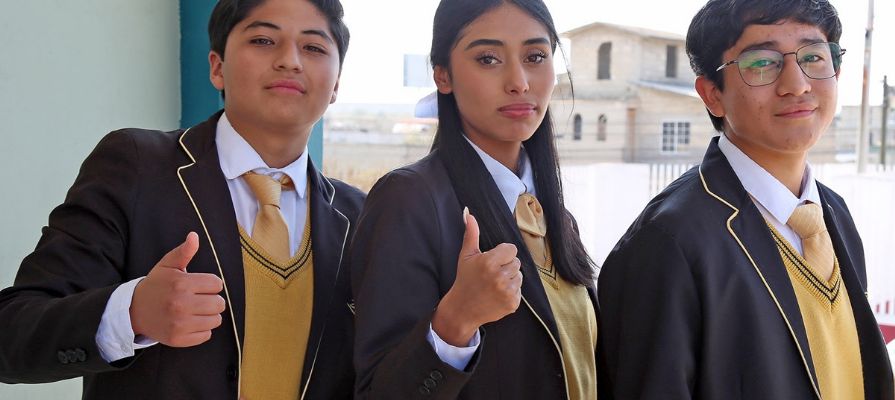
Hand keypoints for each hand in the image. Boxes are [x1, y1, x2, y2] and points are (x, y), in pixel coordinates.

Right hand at [129, 232, 225, 346]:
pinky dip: (201, 330)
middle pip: (219, 303)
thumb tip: (194, 236)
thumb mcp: (167, 265)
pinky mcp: (178, 339)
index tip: (199, 285)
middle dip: (212, 299)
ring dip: (209, 315)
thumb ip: (183, 251)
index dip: (210, 284)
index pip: (217, 284)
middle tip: (199, 298)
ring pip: (215, 320)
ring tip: (195, 310)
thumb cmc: (156, 285)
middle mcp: (181, 304)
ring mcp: (179, 324)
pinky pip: (206, 335)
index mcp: (181, 284)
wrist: (134, 311)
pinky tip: (189, 322)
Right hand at [432, 210, 521, 345]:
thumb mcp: (466, 256)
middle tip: (491, 274)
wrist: (462, 309)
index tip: (492, 262)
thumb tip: (468, 213)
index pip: (511, 249)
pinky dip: (511, 292)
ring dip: (510, 279)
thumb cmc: (465, 279)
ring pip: (519, 276)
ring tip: (494, 284)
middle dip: (506, 266)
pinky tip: (497, 295)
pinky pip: (519, 291)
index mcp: (489, 262)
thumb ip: (471, 233)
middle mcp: (499, 276)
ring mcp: (507, 291)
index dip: (502, 254)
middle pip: (516, 262)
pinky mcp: (512, 303)